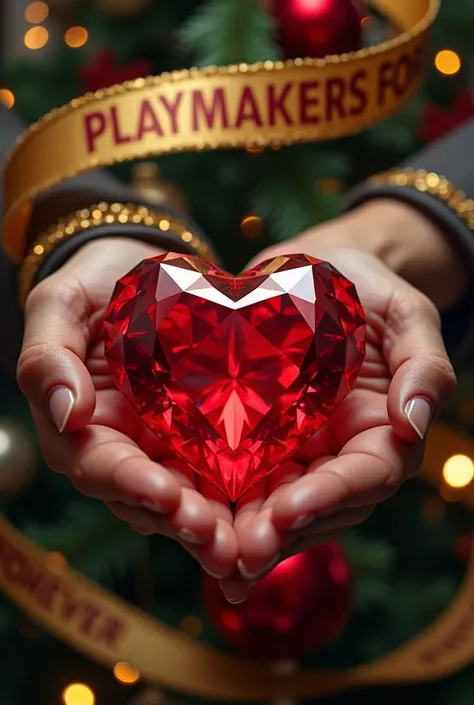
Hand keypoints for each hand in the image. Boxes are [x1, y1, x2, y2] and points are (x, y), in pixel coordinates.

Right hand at [17, 237, 237, 578]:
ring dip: (214, 526)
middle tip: (222, 543)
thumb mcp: (60, 306)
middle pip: (147, 498)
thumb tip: (64, 413)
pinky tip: (274, 513)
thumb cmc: (92, 285)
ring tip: (250, 546)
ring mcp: (163, 447)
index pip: (100, 466)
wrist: (139, 271)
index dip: (131, 485)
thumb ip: (49, 356)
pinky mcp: (201, 438)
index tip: (168, 495)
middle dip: (183, 522)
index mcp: (80, 426)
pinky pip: (220, 471)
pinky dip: (241, 497)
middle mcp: (122, 448)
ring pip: (186, 497)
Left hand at [220, 201, 457, 601]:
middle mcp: (339, 454)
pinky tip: (185, 523)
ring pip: (276, 506)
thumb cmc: (366, 288)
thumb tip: (414, 425)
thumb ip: (423, 365)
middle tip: (239, 553)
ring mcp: (297, 452)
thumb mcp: (405, 314)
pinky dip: (219, 505)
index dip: (331, 497)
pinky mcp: (257, 441)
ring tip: (209, 554)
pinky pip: (241, 479)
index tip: (288, 508)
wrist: (311, 272)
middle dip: (280, 533)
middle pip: (318, 508)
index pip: (366, 476)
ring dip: (246, 533)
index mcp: (381, 432)